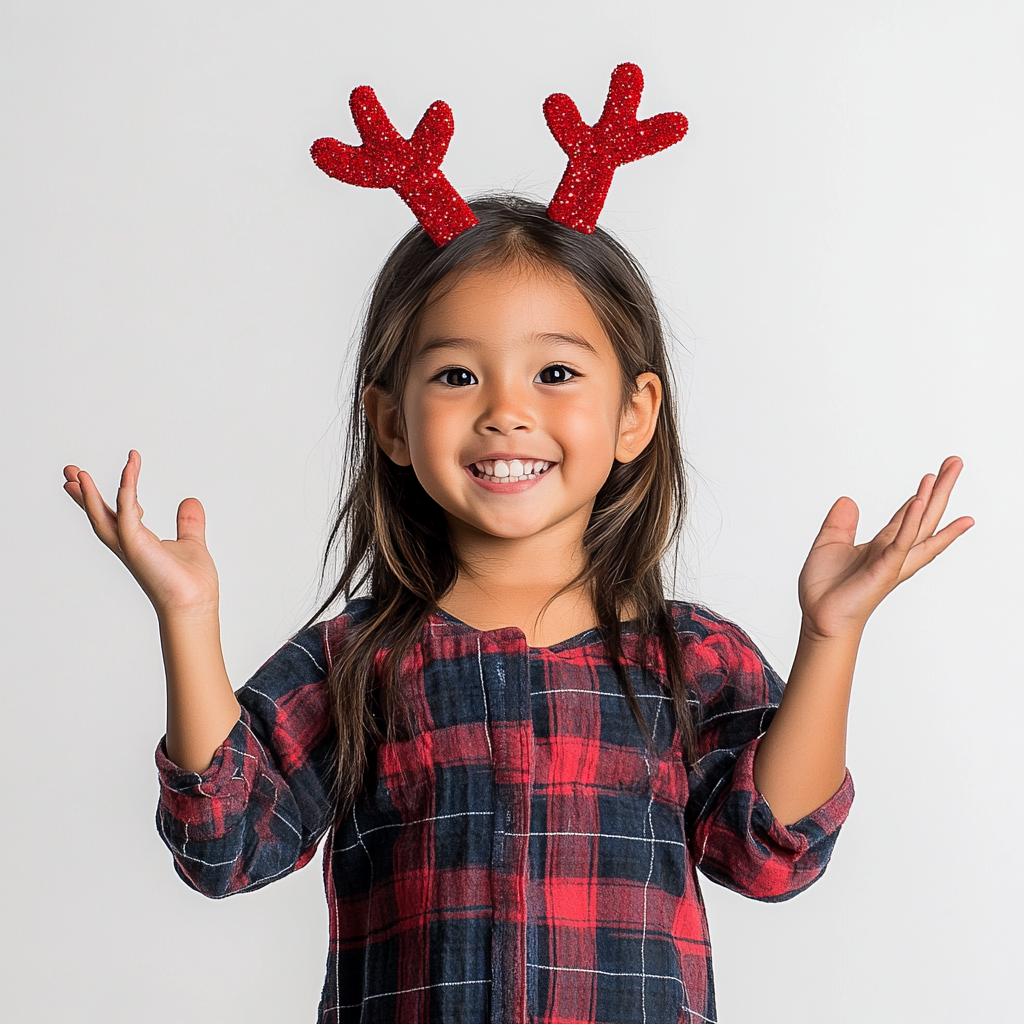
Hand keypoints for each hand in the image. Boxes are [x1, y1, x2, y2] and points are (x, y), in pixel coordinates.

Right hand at [63, 450, 218, 618]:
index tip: (86, 480)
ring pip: (103, 515)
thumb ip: (189, 523)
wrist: (195, 603)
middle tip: (70, 471)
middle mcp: (129, 545)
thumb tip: (191, 502)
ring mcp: (131, 546)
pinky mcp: (137, 545)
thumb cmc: (192, 584)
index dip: (100, 498)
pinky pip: (128, 511)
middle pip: (99, 515)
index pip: (114, 515)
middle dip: (84, 493)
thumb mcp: (191, 543)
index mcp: (139, 543)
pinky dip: (127, 490)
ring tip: (78, 473)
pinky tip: (129, 471)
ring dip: (90, 493)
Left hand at [797, 456, 973, 640]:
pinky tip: (918, 501)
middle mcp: (893, 552)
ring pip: (921, 525)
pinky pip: (901, 542)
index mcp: (880, 546)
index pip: (907, 516)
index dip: (920, 496)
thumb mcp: (829, 545)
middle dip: (941, 489)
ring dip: (934, 497)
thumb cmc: (826, 589)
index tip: (933, 476)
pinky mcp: (884, 570)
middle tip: (955, 462)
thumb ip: (840, 523)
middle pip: (924, 515)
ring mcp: (892, 561)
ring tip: (945, 472)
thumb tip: (848, 500)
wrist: (819, 618)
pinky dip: (911, 522)